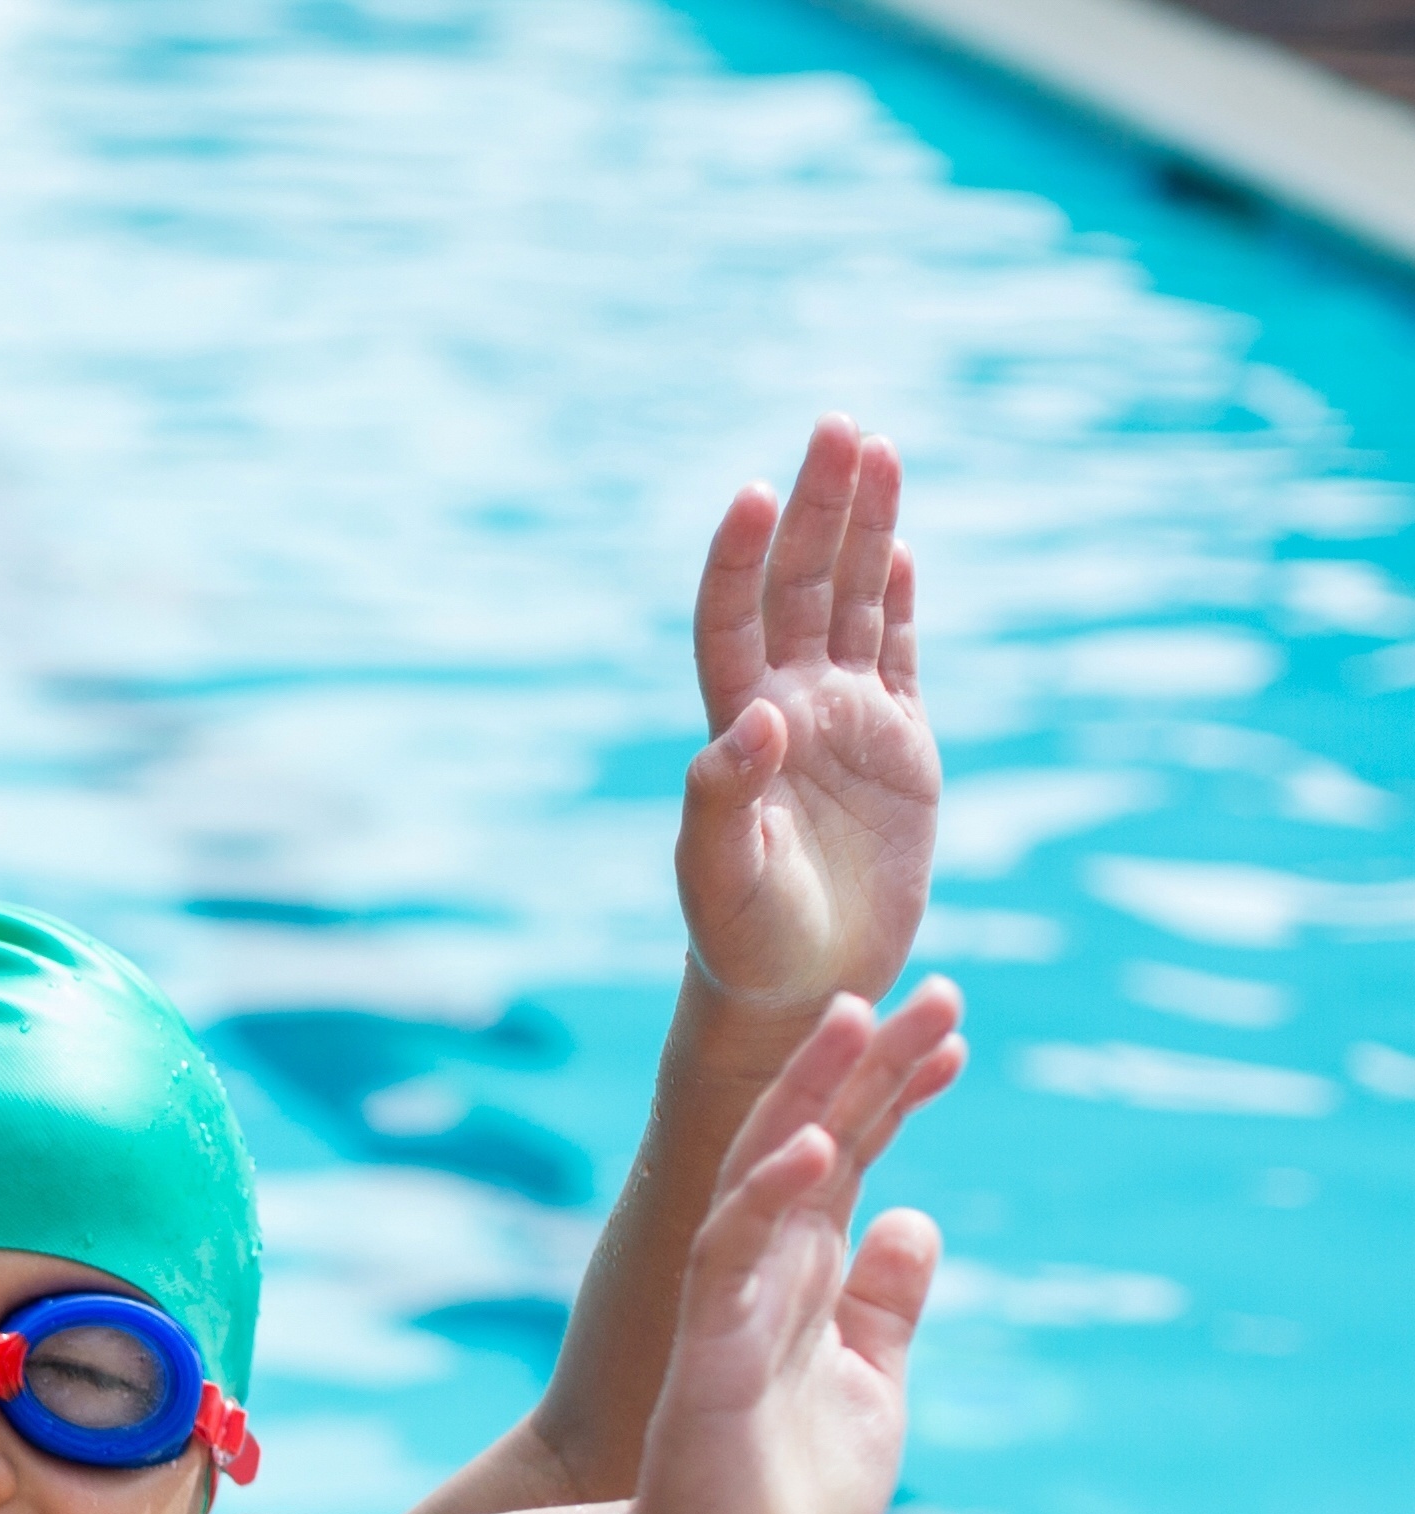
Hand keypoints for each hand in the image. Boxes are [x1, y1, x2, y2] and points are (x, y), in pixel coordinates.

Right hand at [619, 981, 963, 1513]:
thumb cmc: (788, 1501)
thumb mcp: (867, 1384)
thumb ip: (886, 1305)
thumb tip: (919, 1218)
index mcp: (807, 1280)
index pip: (853, 1157)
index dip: (897, 1090)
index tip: (952, 1027)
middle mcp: (767, 1276)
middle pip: (813, 1140)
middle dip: (864, 1063)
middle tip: (923, 985)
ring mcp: (732, 1309)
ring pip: (765, 1175)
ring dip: (810, 1096)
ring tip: (853, 1017)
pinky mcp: (709, 1358)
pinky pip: (734, 1259)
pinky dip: (768, 1198)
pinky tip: (812, 1145)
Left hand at [678, 417, 936, 1029]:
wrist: (799, 983)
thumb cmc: (743, 940)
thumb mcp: (721, 878)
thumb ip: (723, 799)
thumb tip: (754, 718)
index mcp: (738, 731)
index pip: (732, 622)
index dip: (737, 559)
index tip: (750, 494)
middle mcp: (787, 707)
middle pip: (798, 584)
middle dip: (815, 506)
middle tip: (835, 424)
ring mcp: (843, 720)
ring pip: (849, 601)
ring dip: (861, 528)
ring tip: (873, 448)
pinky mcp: (897, 745)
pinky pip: (894, 653)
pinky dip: (894, 598)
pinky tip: (896, 546)